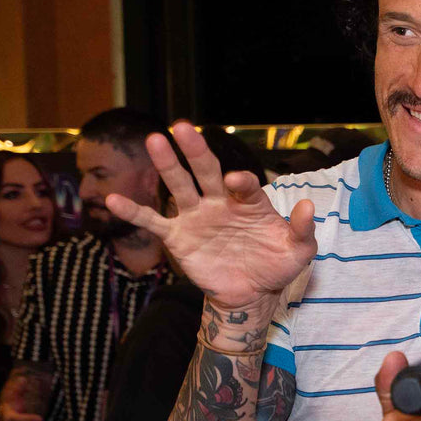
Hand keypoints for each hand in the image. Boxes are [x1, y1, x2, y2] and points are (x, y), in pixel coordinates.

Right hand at [104, 121, 316, 315]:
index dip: (240, 181)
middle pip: (205, 171)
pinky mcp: (179, 238)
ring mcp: (197, 217)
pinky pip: (153, 222)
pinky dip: (133, 212)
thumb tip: (308, 206)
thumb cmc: (275, 265)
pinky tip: (111, 200)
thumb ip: (303, 230)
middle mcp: (220, 202)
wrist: (251, 294)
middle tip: (182, 127)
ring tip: (154, 141)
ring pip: (179, 186)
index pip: (242, 184)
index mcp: (248, 201)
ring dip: (167, 165)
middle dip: (195, 150)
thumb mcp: (298, 251)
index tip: (235, 180)